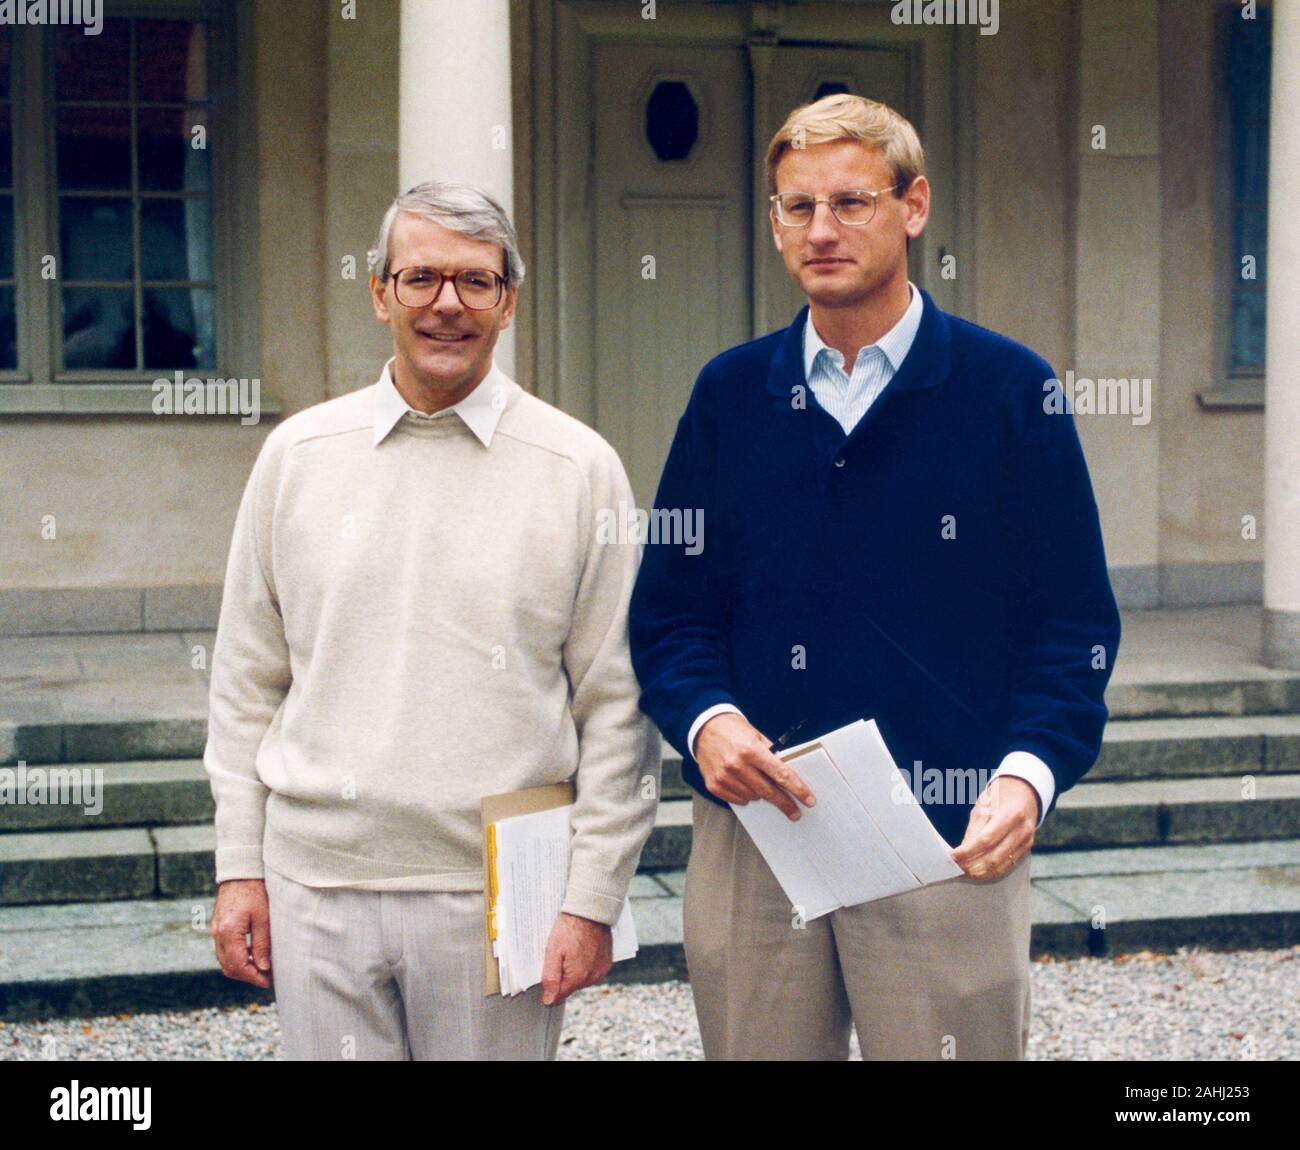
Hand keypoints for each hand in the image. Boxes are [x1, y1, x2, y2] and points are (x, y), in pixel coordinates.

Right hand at [212, 878, 272, 987]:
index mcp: (228, 932)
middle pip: (228, 967)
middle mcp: (217, 934)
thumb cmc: (255, 891)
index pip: (238, 965)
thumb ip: (261, 943)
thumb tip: (263, 967)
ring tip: (262, 969)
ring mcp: (215, 931)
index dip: (253, 977)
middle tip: (266, 978)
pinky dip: (237, 957)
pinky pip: (224, 950)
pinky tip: (253, 954)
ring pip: (225, 960)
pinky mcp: (218, 927)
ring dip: (241, 968)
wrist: (241, 872)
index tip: (267, 981)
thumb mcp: (263, 917)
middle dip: (247, 976)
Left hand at [540, 912, 612, 1004]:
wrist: (591, 910)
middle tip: (561, 954)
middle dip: (563, 975)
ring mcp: (601, 970)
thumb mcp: (553, 951)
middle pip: (570, 987)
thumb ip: (550, 978)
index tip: (549, 968)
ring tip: (572, 949)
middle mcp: (592, 978)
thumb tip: (549, 1001)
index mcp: (578, 977)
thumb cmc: (570, 928)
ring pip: (581, 979)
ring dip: (575, 970)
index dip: (550, 985)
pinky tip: (582, 949)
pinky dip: (586, 963)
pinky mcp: (607, 963)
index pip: (558, 996)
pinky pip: (592, 971)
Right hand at [694, 712, 815, 818]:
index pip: (781, 774)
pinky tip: (744, 784)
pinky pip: (738, 800)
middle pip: (769, 792)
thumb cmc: (733, 730)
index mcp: (751, 750)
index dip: (797, 789)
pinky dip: (745, 796)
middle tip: (795, 812)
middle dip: (785, 803)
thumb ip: (771, 754)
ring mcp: (724, 777)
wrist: (703, 727)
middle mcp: (737, 765)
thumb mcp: (756, 736)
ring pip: (753, 797)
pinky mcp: (714, 785)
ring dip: (761, 794)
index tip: (808, 800)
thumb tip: (787, 774)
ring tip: (757, 781)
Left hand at [951, 775, 1037, 880]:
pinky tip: (977, 872)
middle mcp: (1022, 830)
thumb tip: (962, 851)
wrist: (1024, 792)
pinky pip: (1006, 866)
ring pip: (1000, 866)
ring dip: (980, 873)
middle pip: (994, 857)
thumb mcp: (983, 806)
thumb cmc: (1000, 796)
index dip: (968, 851)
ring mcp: (1026, 842)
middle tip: (955, 867)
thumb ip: (974, 829)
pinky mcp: (1026, 849)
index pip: (986, 840)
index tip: (952, 856)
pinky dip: (990, 872)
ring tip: (963, 872)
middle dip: (972, 865)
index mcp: (1011, 815)